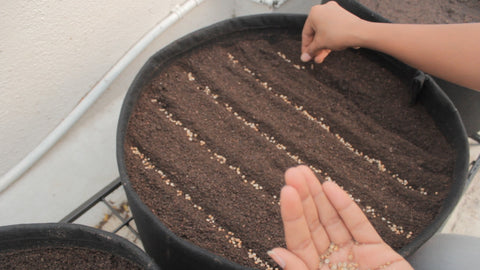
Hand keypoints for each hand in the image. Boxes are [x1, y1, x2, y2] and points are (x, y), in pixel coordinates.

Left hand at [268, 165, 412, 269]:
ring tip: (306, 174)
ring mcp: (354, 254)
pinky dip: (346, 206)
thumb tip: (275, 252)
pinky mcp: (377, 251)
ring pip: (333, 219)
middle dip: (303, 198)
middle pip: (313, 224)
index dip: (292, 215)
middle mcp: (331, 261)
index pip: (298, 240)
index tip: (286, 191)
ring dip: (319, 196)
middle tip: (293, 172)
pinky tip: (330, 188)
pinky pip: (359, 224)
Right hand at [301, 1, 364, 62]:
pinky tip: (329, 50)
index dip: (305, 47)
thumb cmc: (339, 34)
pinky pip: (332, 29)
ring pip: (325, 32)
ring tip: (321, 57)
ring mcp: (334, 12)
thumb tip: (304, 57)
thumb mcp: (320, 44)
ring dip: (322, 46)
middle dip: (315, 48)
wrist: (359, 32)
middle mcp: (324, 10)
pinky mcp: (342, 17)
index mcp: (314, 13)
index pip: (306, 33)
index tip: (306, 55)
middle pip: (316, 33)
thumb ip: (310, 50)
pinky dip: (330, 39)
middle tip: (314, 58)